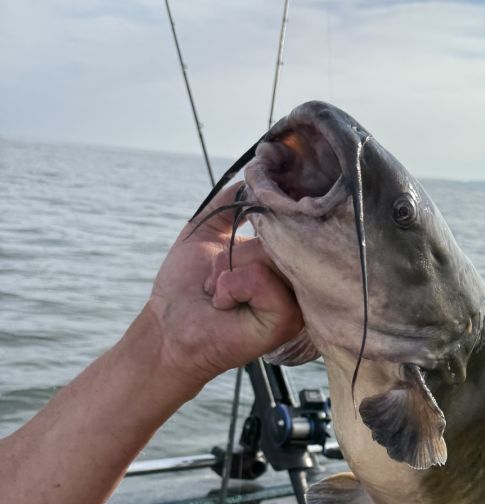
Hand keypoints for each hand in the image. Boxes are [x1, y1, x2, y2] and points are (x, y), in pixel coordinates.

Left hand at [142, 182, 302, 389]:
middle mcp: (296, 280)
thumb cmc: (185, 288)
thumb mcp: (204, 232)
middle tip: (217, 277)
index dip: (267, 219)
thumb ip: (229, 204)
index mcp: (283, 262)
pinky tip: (224, 304)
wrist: (168, 328)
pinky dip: (231, 287)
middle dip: (235, 251)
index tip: (241, 230)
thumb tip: (252, 175)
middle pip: (280, 235)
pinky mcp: (287, 320)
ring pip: (269, 255)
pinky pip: (261, 280)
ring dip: (228, 270)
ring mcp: (297, 301)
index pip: (288, 222)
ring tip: (220, 292)